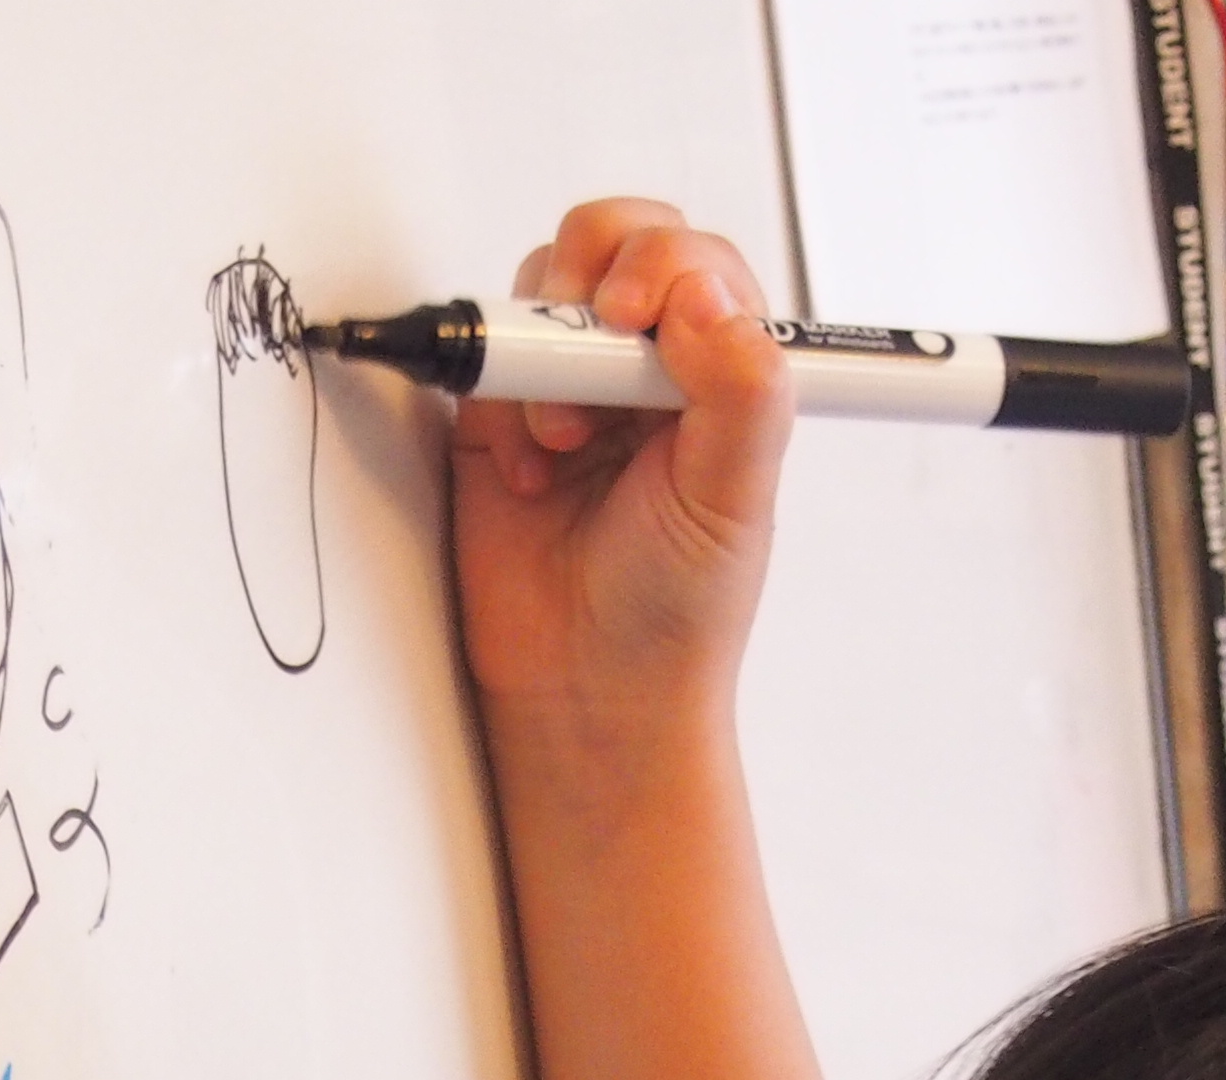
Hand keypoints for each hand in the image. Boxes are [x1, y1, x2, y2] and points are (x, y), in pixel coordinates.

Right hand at [447, 201, 794, 763]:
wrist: (587, 692)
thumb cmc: (674, 612)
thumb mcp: (734, 499)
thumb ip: (741, 389)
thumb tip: (703, 296)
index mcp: (726, 373)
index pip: (699, 261)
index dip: (662, 264)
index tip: (636, 318)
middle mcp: (652, 366)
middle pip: (619, 242)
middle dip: (592, 282)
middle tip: (589, 361)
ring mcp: (574, 384)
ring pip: (545, 285)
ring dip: (544, 351)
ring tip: (563, 441)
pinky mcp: (503, 413)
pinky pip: (484, 352)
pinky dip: (495, 395)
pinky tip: (527, 469)